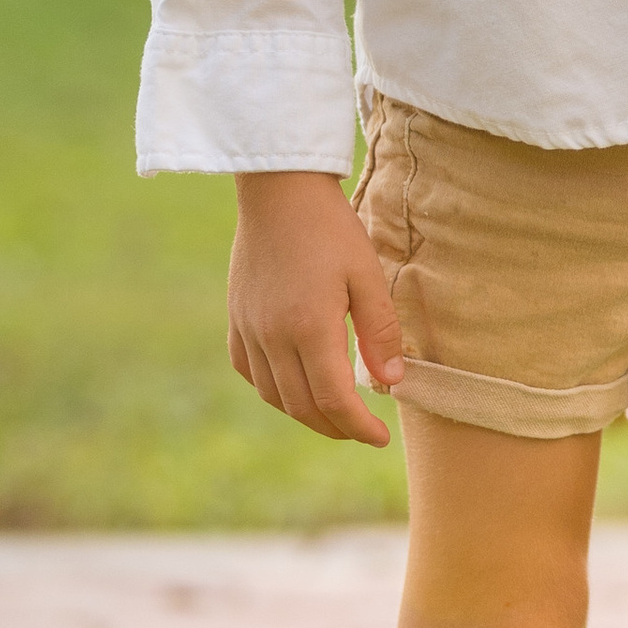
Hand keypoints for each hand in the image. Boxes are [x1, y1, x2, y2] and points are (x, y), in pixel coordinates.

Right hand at [228, 171, 402, 445]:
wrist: (279, 190)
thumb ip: (380, 332)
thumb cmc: (330, 227)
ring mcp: (249, 328)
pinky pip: (249, 371)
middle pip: (302, 407)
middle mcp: (272, 336)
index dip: (358, 427)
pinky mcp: (236, 317)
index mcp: (309, 327)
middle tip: (362, 430)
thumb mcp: (367, 274)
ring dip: (305, 413)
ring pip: (274, 395)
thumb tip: (390, 382)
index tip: (380, 437)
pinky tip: (293, 385)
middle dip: (335, 427)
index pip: (334, 401)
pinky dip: (273, 389)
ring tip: (334, 413)